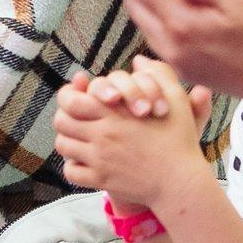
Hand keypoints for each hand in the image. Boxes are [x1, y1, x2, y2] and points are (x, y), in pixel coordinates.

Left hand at [53, 58, 213, 217]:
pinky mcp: (101, 180)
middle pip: (61, 121)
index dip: (68, 95)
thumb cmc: (179, 139)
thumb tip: (140, 60)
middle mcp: (102, 135)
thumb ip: (158, 74)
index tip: (76, 96)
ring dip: (68, 140)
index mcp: (114, 113)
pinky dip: (73, 166)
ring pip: (63, 146)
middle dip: (65, 116)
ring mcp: (99, 159)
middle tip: (76, 117)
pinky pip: (71, 172)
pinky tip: (85, 161)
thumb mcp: (175, 99)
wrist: (180, 182)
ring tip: (79, 138)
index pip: (70, 100)